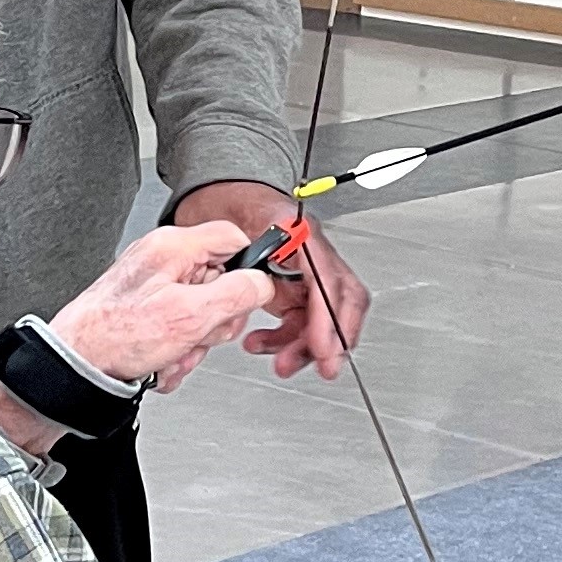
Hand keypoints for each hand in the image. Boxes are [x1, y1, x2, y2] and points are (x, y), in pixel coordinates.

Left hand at [56, 224, 278, 390]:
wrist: (77, 365)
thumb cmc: (116, 336)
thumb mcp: (190, 315)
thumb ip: (237, 293)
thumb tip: (262, 284)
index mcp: (173, 247)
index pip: (233, 238)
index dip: (249, 269)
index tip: (250, 296)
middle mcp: (162, 260)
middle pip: (221, 281)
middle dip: (215, 319)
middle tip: (198, 334)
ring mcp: (154, 286)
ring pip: (202, 311)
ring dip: (194, 342)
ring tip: (172, 351)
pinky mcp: (147, 310)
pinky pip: (181, 327)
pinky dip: (176, 349)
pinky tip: (160, 358)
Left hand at [171, 180, 370, 381]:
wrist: (218, 196)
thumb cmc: (222, 204)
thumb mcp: (224, 229)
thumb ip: (243, 258)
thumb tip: (256, 286)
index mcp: (299, 233)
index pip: (327, 278)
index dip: (328, 316)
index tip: (323, 347)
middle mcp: (311, 252)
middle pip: (343, 298)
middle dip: (335, 337)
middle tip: (324, 365)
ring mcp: (306, 270)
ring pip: (324, 315)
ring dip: (307, 346)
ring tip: (281, 364)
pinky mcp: (294, 287)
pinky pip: (303, 320)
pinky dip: (288, 340)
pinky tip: (262, 344)